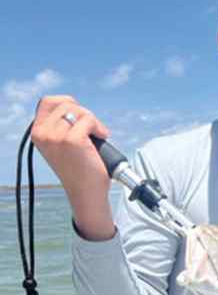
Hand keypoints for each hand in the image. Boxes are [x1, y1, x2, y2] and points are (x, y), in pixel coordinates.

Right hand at [31, 96, 115, 239]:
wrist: (86, 193)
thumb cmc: (78, 170)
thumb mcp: (60, 144)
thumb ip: (59, 127)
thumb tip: (72, 107)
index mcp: (37, 133)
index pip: (48, 101)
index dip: (66, 102)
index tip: (79, 115)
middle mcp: (43, 134)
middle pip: (66, 104)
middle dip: (84, 114)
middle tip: (92, 130)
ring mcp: (56, 137)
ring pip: (78, 111)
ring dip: (92, 121)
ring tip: (97, 136)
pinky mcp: (72, 140)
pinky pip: (89, 120)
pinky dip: (99, 127)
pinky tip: (103, 137)